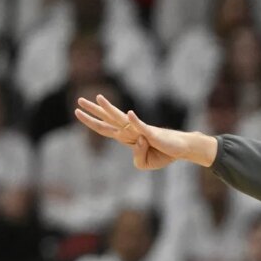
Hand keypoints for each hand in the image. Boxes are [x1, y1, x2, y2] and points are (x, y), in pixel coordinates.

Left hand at [74, 94, 217, 168]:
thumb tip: (137, 141)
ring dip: (109, 109)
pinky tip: (129, 114)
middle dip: (93, 110)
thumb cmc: (164, 153)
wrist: (181, 149)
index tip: (79, 112)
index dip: (93, 121)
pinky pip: (142, 127)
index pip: (107, 128)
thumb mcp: (144, 162)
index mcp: (128, 138)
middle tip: (79, 100)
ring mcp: (141, 130)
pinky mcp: (152, 133)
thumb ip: (136, 155)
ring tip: (98, 97)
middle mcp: (132, 131)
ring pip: (122, 119)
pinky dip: (135, 122)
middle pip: (109, 119)